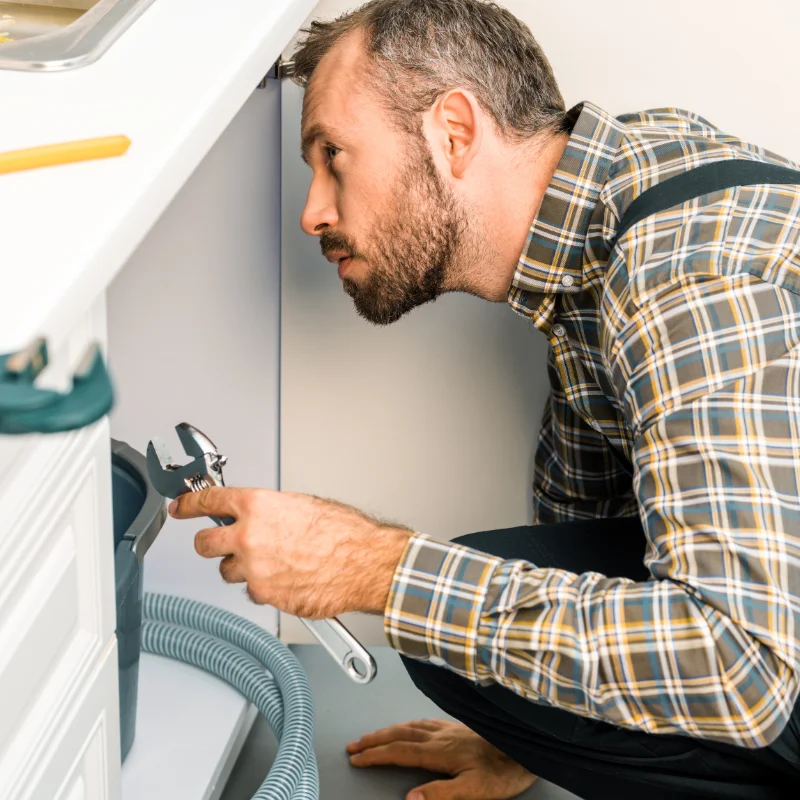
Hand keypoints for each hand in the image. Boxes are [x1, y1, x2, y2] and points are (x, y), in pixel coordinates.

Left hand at [169, 487, 411, 617]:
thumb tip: (258, 515)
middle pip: (203, 543)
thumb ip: (270, 511)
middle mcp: (248, 536)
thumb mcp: (302, 505)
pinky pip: (252, 591)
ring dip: (241, 568)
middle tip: (220, 543)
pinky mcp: (263, 594)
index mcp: (257, 506)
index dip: (188, 504)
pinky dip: (264, 586)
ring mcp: (253, 569)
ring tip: (273, 563)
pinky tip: (286, 578)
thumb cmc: (343, 533)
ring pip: (227, 571)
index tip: (180, 508)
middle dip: (209, 543)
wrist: (362, 564)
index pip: (208, 501)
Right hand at [347, 719, 536, 799]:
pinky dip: (408, 724)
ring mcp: (450, 729)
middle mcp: (441, 735)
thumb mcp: (473, 791)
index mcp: (440, 751)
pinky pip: (425, 721)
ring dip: (388, 730)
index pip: (399, 751)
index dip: (375, 755)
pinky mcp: (459, 727)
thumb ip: (440, 793)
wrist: (524, 748)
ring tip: (372, 736)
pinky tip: (408, 726)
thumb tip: (409, 798)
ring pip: (410, 725)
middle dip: (374, 740)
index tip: (356, 759)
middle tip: (354, 745)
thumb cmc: (502, 773)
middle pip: (400, 734)